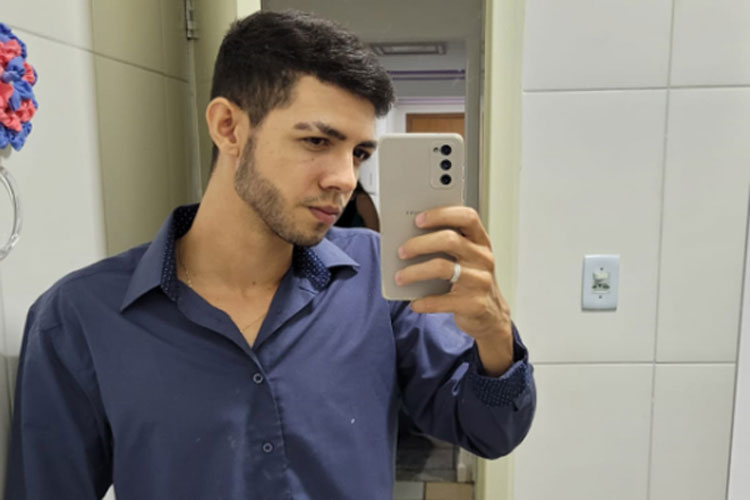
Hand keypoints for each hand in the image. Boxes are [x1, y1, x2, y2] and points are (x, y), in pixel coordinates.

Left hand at [394, 206, 513, 374]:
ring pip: (442, 268)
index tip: (418, 219)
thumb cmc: (471, 280)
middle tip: (401, 251)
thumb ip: (446, 246)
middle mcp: (483, 258)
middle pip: (450, 240)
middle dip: (420, 243)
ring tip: (399, 277)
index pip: (466, 217)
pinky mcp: (474, 304)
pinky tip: (414, 303)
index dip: (442, 214)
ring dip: (415, 272)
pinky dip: (423, 301)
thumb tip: (407, 240)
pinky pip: (441, 301)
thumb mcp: (465, 259)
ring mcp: (481, 281)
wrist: (491, 315)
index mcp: (480, 241)